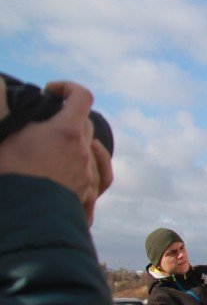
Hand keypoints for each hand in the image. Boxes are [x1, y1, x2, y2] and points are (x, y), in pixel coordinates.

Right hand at [0, 81, 112, 224]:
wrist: (22, 216)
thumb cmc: (12, 173)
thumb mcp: (9, 138)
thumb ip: (21, 120)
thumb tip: (19, 110)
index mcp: (67, 131)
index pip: (82, 96)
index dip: (68, 88)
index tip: (51, 91)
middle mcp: (83, 150)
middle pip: (86, 124)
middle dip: (69, 118)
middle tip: (47, 123)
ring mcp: (87, 172)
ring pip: (93, 149)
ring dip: (81, 143)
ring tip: (64, 144)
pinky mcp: (87, 192)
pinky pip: (99, 176)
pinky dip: (91, 168)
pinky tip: (84, 168)